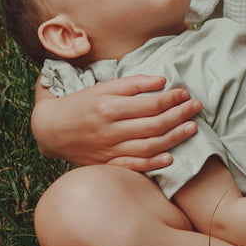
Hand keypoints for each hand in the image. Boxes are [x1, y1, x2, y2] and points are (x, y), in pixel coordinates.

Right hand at [31, 74, 202, 168]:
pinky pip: (135, 165)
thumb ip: (132, 84)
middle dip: (180, 115)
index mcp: (109, 106)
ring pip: (149, 146)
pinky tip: (171, 157)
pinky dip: (154, 163)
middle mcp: (110, 130)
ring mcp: (109, 150)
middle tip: (196, 107)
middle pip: (155, 125)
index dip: (172, 99)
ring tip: (192, 128)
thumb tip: (162, 80)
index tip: (185, 93)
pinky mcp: (107, 163)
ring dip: (175, 138)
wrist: (49, 130)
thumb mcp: (102, 87)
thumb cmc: (78, 103)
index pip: (151, 104)